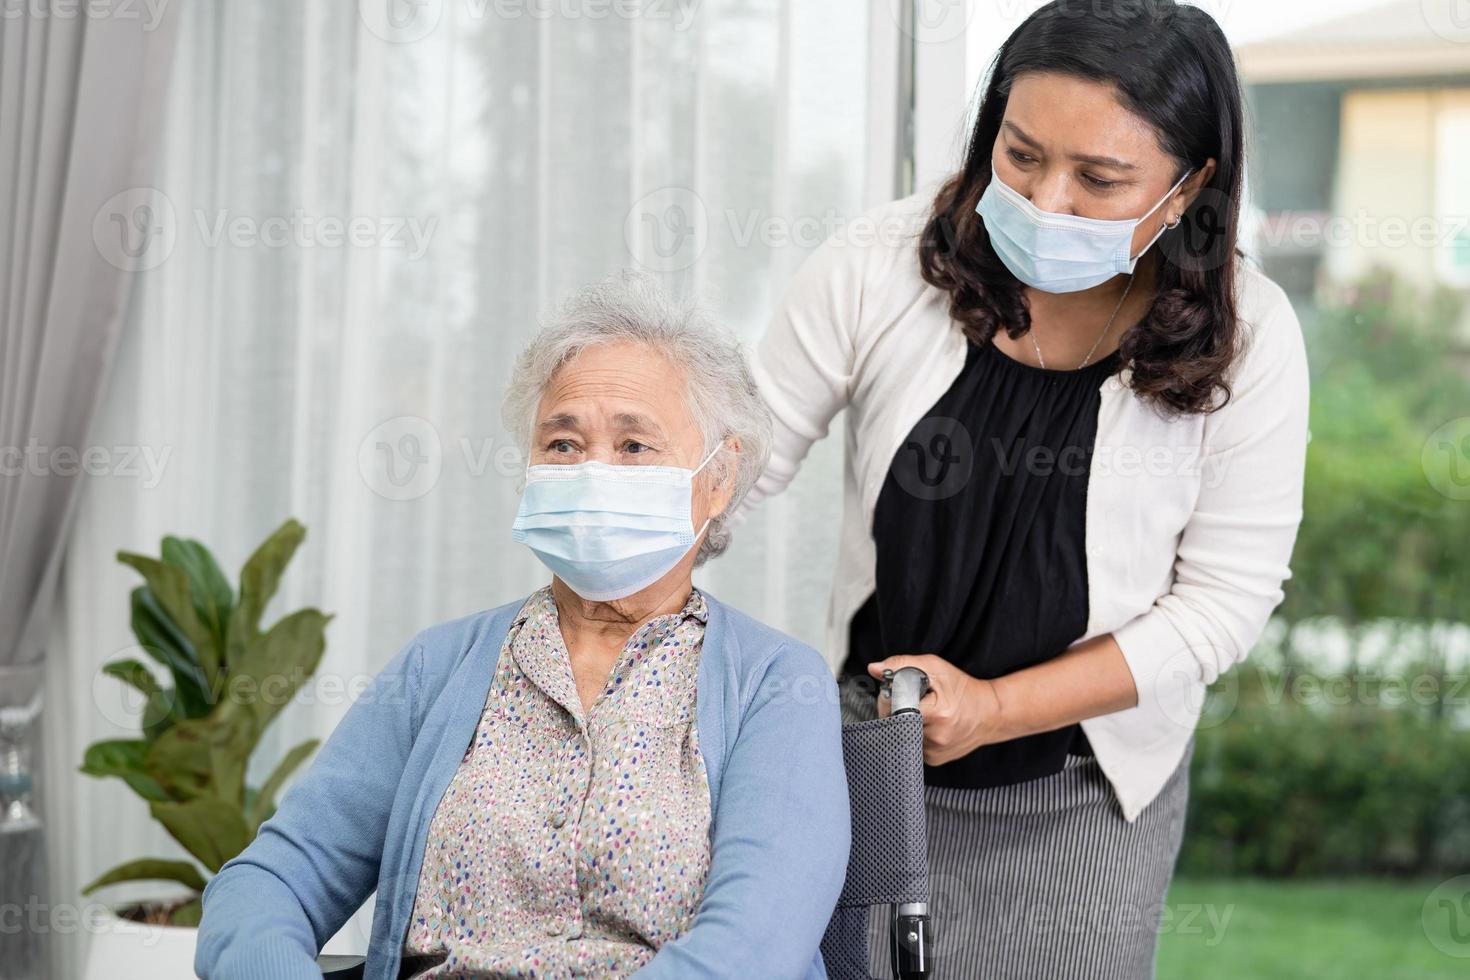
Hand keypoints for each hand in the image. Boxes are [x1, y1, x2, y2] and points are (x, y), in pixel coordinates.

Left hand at [867, 654, 1002, 765]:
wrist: (990, 715)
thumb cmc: (963, 689)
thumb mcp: (936, 668)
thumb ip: (903, 665)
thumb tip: (874, 669)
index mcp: (938, 714)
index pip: (895, 708)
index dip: (889, 697)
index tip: (896, 690)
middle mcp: (936, 737)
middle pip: (893, 723)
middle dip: (892, 709)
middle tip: (908, 699)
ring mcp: (934, 752)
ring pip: (900, 734)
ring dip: (903, 721)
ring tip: (922, 711)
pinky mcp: (933, 760)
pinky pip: (910, 744)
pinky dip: (912, 733)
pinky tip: (927, 725)